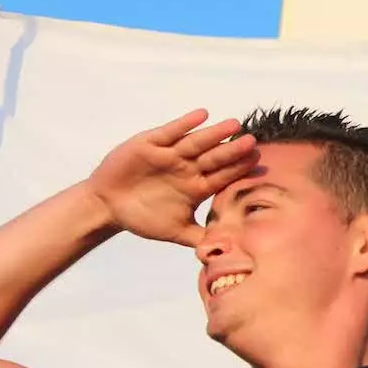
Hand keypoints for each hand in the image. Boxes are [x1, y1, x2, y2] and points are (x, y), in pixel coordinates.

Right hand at [85, 109, 258, 246]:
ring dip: (215, 133)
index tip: (259, 163)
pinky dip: (185, 124)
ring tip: (235, 124)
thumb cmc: (143, 218)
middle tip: (253, 142)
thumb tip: (225, 252)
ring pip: (197, 142)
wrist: (108, 206)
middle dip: (233, 150)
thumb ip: (200, 238)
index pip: (224, 176)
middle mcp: (188, 168)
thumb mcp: (175, 231)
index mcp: (197, 187)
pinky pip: (171, 132)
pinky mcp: (151, 144)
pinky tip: (203, 115)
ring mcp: (171, 154)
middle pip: (215, 157)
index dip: (240, 170)